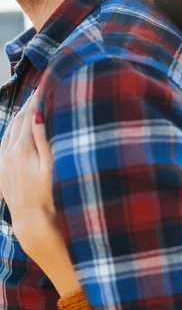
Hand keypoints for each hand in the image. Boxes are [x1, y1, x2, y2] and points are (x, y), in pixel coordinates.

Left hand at [0, 91, 58, 256]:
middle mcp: (7, 153)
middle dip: (26, 108)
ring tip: (27, 110)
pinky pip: (3, 145)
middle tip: (36, 95)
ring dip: (17, 120)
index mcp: (21, 149)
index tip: (41, 90)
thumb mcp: (50, 164)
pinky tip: (15, 133)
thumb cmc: (47, 193)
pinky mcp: (1, 171)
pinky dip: (10, 134)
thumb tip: (36, 114)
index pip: (27, 118)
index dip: (35, 102)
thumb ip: (41, 138)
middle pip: (16, 123)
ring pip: (7, 132)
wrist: (31, 219)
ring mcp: (2, 162)